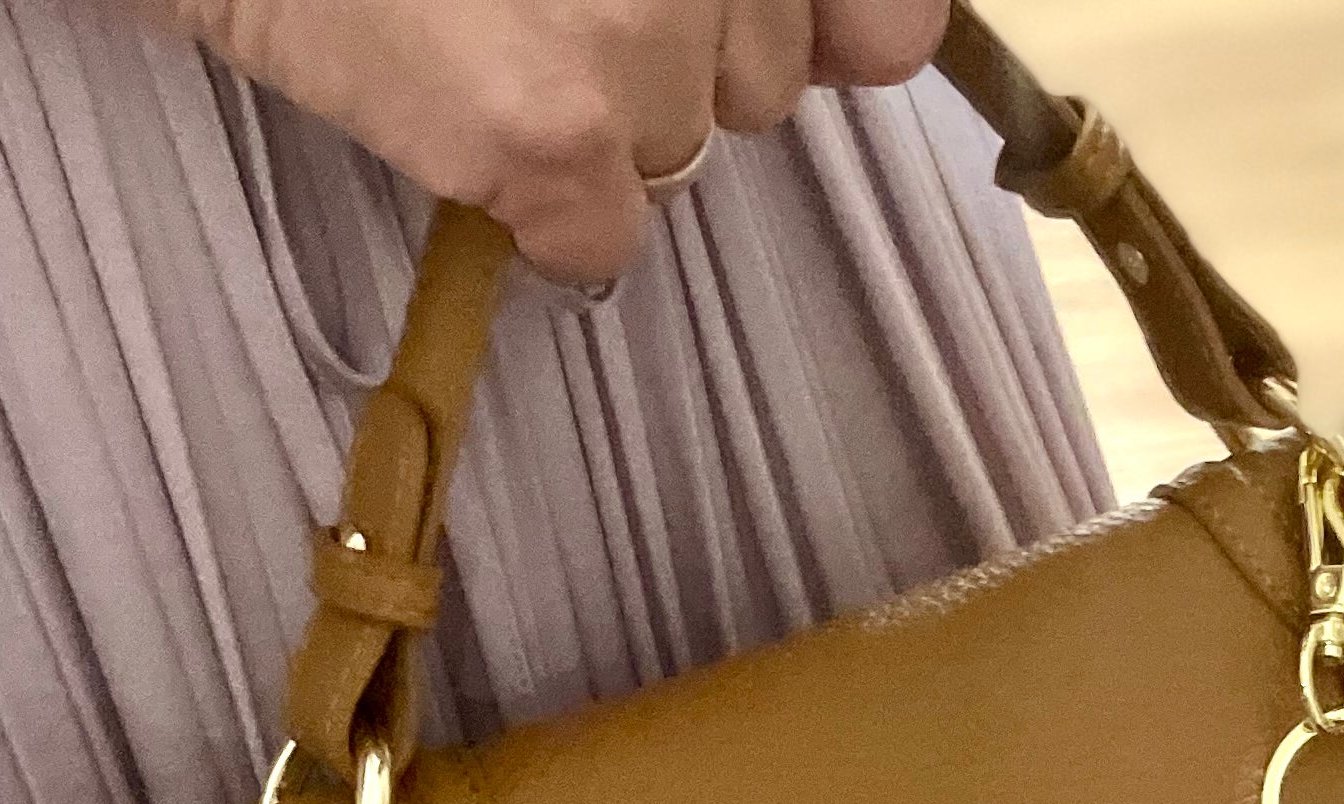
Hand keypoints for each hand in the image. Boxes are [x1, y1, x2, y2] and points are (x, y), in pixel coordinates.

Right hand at [146, 0, 951, 287]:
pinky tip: (458, 120)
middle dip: (683, 52)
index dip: (832, 29)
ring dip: (606, 122)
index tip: (804, 33)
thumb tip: (886, 44)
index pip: (880, 20)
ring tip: (481, 25)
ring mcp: (640, 43)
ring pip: (683, 153)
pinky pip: (599, 242)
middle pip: (762, 80)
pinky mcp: (555, 134)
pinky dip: (541, 216)